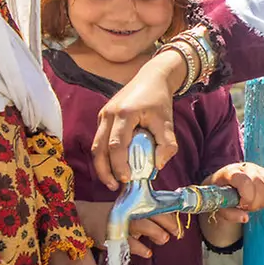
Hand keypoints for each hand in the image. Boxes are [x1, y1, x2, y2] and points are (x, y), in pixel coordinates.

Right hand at [76, 201, 181, 258]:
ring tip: (164, 239)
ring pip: (141, 225)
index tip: (179, 226)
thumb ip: (144, 214)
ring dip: (155, 232)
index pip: (155, 206)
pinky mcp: (111, 235)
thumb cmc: (109, 213)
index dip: (169, 216)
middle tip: (177, 233)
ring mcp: (120, 222)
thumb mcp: (127, 209)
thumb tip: (167, 223)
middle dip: (167, 223)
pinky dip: (139, 248)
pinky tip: (147, 252)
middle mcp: (128, 210)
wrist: (84, 217)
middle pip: (151, 213)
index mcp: (133, 203)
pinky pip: (127, 242)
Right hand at [92, 52, 182, 189]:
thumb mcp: (167, 122)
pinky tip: (114, 167)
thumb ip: (167, 145)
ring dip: (102, 166)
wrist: (151, 77)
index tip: (127, 179)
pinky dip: (104, 156)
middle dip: (105, 171)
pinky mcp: (103, 117)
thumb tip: (158, 166)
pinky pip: (99, 140)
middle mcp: (109, 114)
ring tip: (113, 181)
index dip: (119, 165)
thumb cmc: (159, 100)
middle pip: (99, 148)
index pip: (117, 145)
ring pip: (96, 146)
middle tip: (115, 186)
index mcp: (125, 113)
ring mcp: (103, 115)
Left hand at [207, 162, 263, 223]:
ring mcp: (258, 168)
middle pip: (260, 186)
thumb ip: (230, 214)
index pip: (246, 182)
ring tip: (253, 203)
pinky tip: (262, 197)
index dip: (247, 198)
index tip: (241, 205)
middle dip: (255, 203)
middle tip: (247, 207)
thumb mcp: (220, 206)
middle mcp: (246, 167)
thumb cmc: (221, 195)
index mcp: (231, 172)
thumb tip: (246, 218)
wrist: (223, 185)